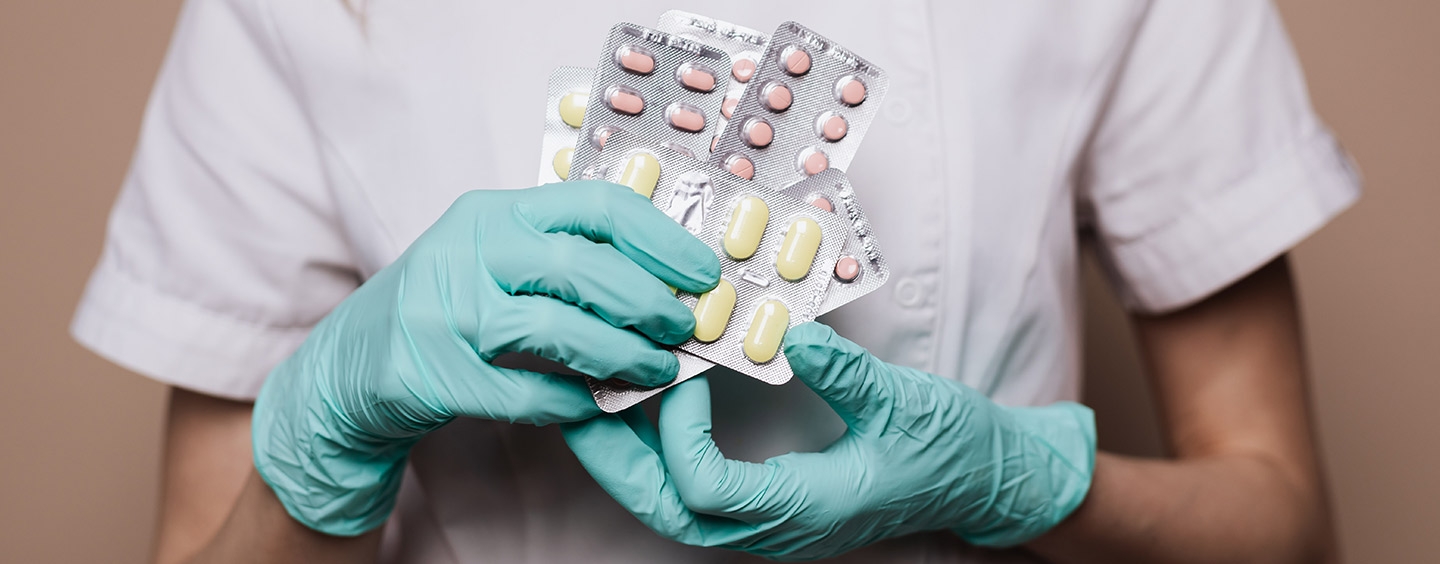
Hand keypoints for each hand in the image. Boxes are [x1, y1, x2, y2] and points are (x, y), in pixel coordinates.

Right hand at [252, 182, 719, 535]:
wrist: (348, 369)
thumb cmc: (443, 310)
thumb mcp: (492, 258)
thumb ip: (560, 255)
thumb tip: (664, 275)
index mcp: (495, 214)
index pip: (595, 206)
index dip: (661, 239)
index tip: (703, 271)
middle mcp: (468, 251)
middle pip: (584, 267)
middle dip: (650, 302)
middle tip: (685, 328)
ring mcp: (446, 311)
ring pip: (558, 329)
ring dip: (622, 355)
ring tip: (657, 372)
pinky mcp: (432, 373)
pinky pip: (524, 391)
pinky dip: (570, 401)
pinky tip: (594, 405)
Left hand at [562, 322, 1094, 559]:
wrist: (982, 481)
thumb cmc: (951, 447)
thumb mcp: (908, 401)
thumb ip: (848, 375)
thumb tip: (790, 336)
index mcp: (804, 508)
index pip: (704, 490)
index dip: (676, 433)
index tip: (683, 372)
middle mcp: (775, 527)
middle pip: (665, 510)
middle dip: (613, 457)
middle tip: (577, 398)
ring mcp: (770, 522)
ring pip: (672, 506)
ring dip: (628, 455)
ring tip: (596, 399)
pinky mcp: (770, 504)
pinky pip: (695, 490)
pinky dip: (659, 453)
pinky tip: (651, 407)